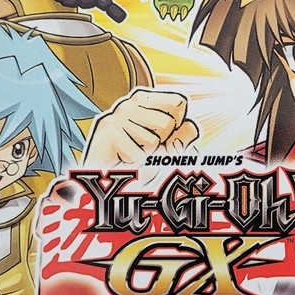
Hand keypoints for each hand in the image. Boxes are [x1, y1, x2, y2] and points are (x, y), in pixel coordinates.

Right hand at [83, 90, 198, 166]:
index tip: (161, 140)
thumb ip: (183, 136)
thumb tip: (187, 126)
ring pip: (154, 139)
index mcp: (144, 101)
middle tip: (143, 153)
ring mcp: (116, 118)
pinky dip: (136, 166)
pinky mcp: (108, 134)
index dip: (178, 127)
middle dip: (163, 143)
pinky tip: (122, 163)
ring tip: (132, 159)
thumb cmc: (139, 169)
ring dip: (148, 156)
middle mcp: (128, 105)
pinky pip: (140, 155)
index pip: (179, 103)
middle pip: (169, 122)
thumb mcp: (169, 150)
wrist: (107, 192)